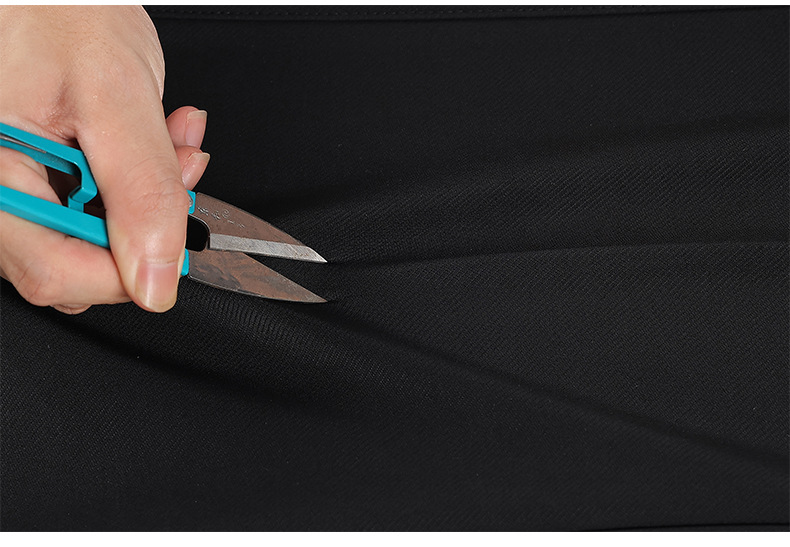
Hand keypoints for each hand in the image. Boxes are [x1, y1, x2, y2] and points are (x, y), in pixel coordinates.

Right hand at [0, 6, 208, 313]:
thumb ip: (141, 192)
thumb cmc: (61, 11)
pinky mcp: (36, 178)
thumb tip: (155, 277)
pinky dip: (137, 182)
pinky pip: (92, 207)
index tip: (173, 243)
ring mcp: (14, 187)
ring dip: (149, 199)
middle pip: (74, 262)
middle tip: (178, 172)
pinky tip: (153, 142)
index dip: (127, 270)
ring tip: (170, 142)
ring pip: (90, 236)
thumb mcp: (116, 97)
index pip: (54, 271)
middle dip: (146, 225)